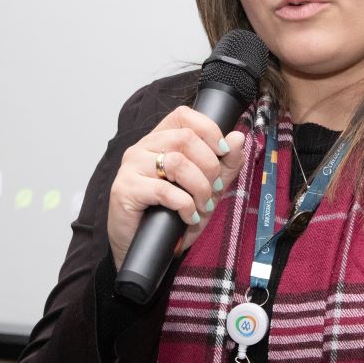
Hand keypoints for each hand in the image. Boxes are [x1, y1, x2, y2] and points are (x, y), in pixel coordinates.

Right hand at [106, 106, 246, 268]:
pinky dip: (185, 205)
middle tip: (214, 190)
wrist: (145, 247)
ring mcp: (131, 167)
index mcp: (160, 140)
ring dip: (199, 188)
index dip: (209, 130)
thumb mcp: (208, 188)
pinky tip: (188, 216)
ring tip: (202, 205)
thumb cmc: (172, 215)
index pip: (184, 115)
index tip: (222, 152)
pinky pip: (163, 190)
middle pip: (184, 138)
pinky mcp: (125, 189)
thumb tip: (237, 138)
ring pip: (176, 162)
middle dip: (209, 166)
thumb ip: (225, 164)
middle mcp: (142, 148)